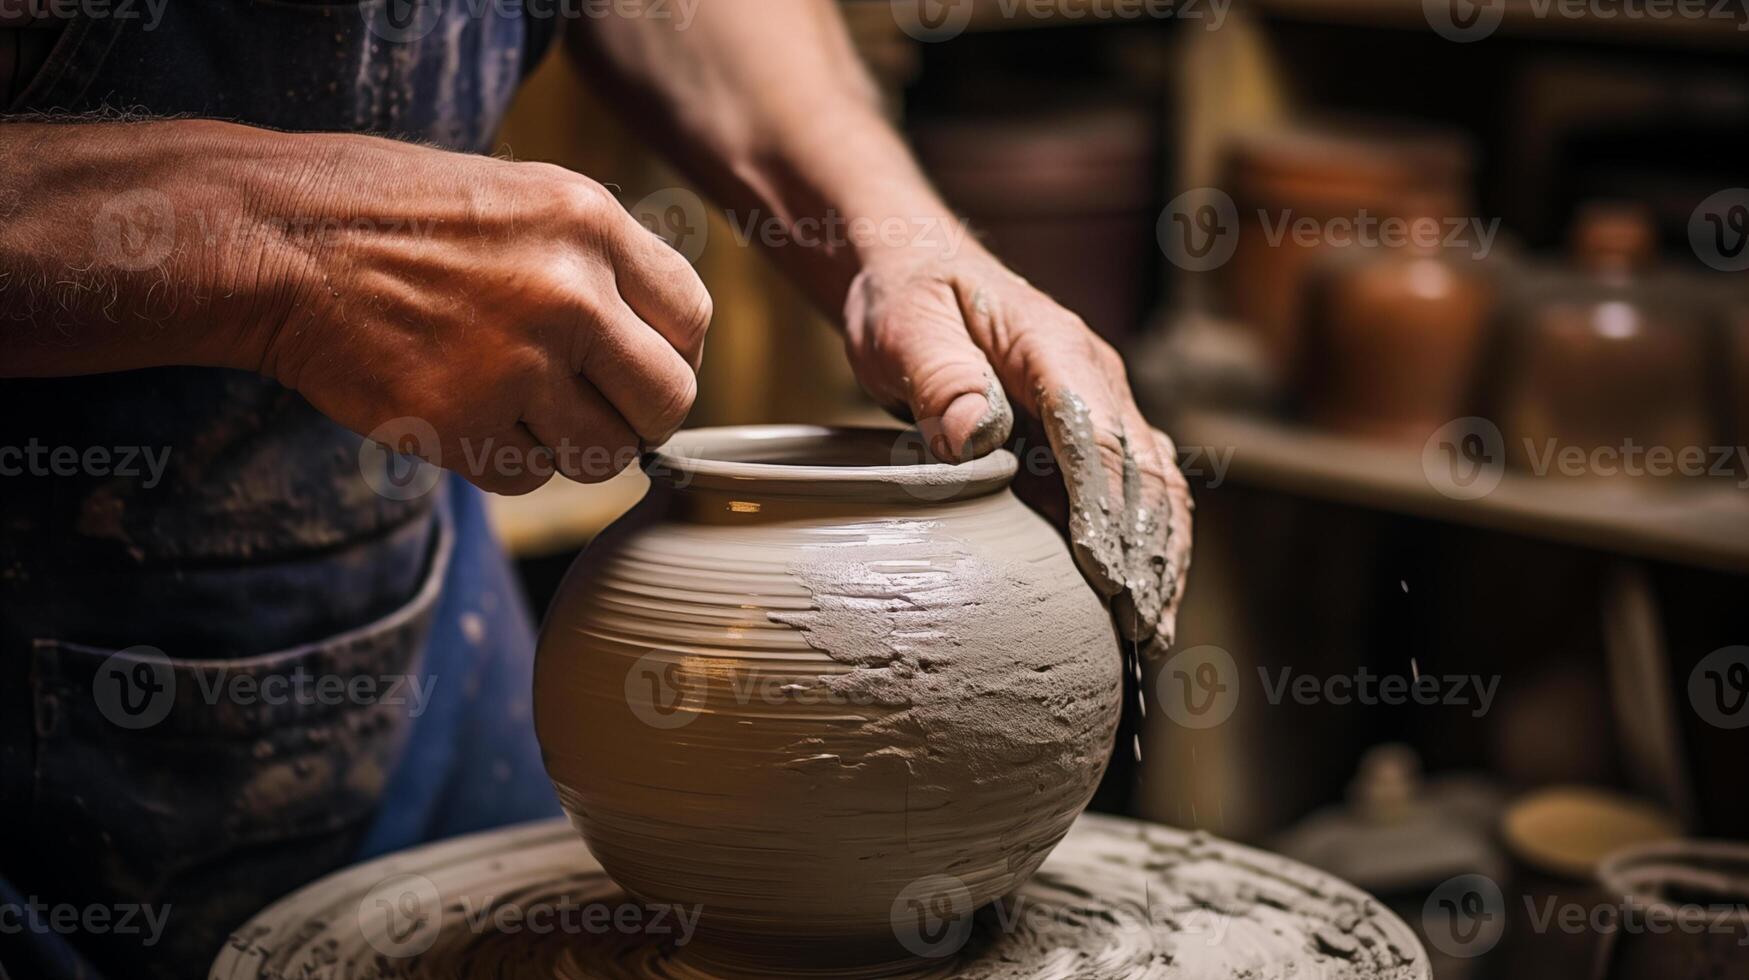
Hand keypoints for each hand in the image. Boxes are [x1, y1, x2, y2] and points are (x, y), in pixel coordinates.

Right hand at [244, 138, 710, 494]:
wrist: (276, 239)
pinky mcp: (460, 424)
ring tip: (512, 405)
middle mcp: (569, 293)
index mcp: (590, 223)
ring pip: (603, 455)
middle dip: (635, 418)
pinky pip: (526, 479)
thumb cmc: (392, 214)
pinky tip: (460, 413)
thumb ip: (597, 264)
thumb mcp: (520, 198)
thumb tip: (659, 345)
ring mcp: (516, 363)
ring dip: (567, 448)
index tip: (630, 364)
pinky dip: (500, 462)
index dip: (668, 354)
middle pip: (668, 402)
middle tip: (590, 408)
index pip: (692, 319)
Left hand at [842, 247, 1191, 650]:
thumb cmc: (908, 302)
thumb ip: (939, 375)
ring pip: (1156, 488)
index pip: (1094, 432)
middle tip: (1138, 627)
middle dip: (1145, 551)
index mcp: (1053, 346)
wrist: (919, 277)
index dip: (1103, 505)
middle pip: (1141, 469)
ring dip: (1160, 560)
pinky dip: (1148, 549)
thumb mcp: (905, 328)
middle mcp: (1095, 376)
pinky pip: (1138, 495)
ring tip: (1152, 633)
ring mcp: (1102, 405)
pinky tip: (1144, 601)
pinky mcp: (1093, 435)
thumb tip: (977, 432)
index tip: (1103, 570)